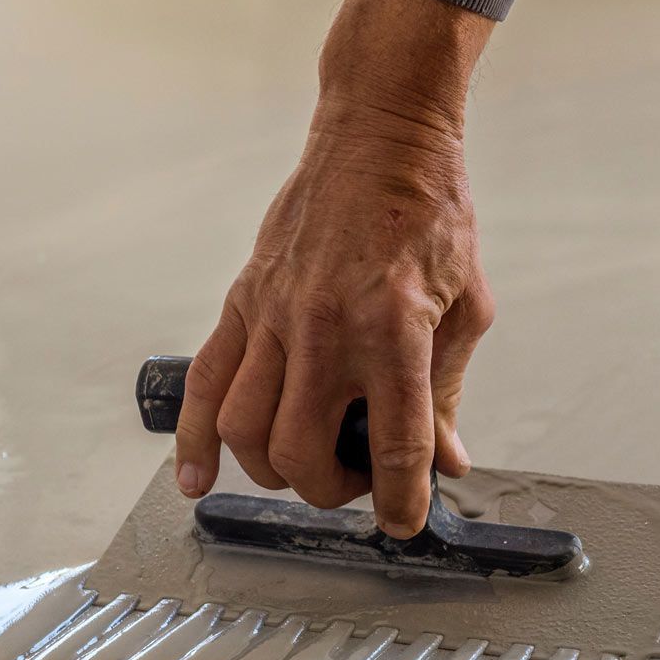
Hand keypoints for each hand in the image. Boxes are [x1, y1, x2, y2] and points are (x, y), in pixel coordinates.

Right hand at [174, 0, 495, 538]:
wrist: (380, 137)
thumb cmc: (429, 214)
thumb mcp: (467, 306)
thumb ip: (448, 391)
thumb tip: (446, 461)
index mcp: (396, 330)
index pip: (396, 444)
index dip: (402, 500)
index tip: (404, 522)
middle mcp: (328, 329)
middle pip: (305, 453)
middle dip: (333, 489)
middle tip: (357, 479)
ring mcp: (276, 316)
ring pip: (246, 430)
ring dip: (272, 470)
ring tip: (304, 463)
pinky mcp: (243, 302)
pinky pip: (203, 383)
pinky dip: (192, 439)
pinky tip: (197, 479)